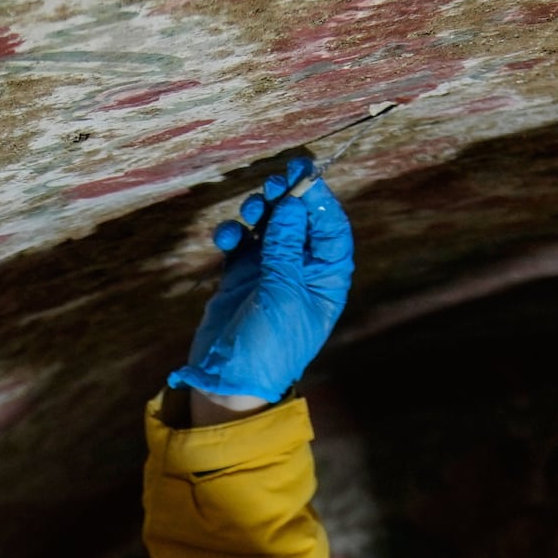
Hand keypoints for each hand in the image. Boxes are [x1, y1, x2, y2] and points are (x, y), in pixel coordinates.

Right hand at [167, 156, 354, 406]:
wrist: (229, 381)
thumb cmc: (268, 344)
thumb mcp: (282, 292)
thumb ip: (286, 245)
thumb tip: (293, 202)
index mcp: (326, 280)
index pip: (331, 229)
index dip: (320, 201)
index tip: (304, 176)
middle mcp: (301, 272)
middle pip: (299, 221)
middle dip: (286, 200)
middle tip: (273, 186)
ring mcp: (269, 272)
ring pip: (268, 226)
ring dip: (259, 213)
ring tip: (249, 214)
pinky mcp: (240, 276)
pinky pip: (240, 242)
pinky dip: (234, 234)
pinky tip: (226, 238)